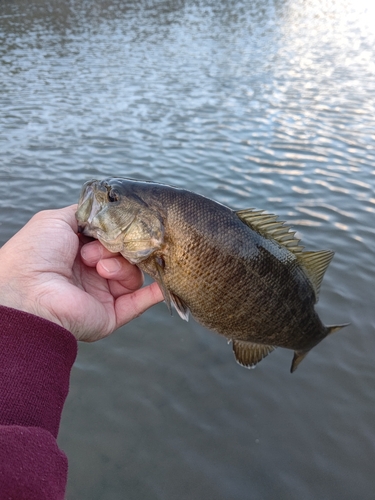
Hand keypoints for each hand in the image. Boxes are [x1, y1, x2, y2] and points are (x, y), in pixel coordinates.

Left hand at [0, 205, 162, 340]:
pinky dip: (155, 291)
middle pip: (125, 254)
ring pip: (133, 274)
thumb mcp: (56, 220)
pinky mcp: (111, 314)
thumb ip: (85, 214)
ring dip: (121, 266)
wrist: (28, 292)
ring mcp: (102, 294)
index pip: (111, 239)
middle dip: (118, 247)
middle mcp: (91, 274)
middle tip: (100, 249)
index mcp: (77, 253)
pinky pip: (140, 302)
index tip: (117, 226)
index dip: (117, 231)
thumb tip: (106, 211)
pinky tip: (163, 281)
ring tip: (100, 267)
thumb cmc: (35, 253)